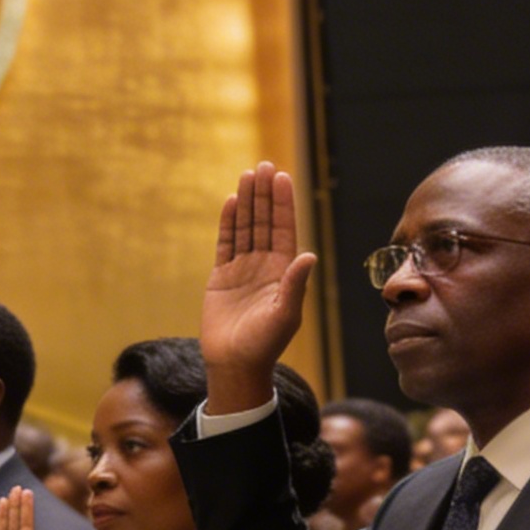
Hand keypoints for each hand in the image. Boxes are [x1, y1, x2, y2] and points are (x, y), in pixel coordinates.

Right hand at [201, 163, 316, 413]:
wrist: (235, 364)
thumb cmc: (265, 344)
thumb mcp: (285, 315)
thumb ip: (294, 285)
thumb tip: (308, 256)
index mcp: (283, 272)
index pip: (284, 230)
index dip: (283, 204)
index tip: (281, 177)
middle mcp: (265, 266)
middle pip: (264, 222)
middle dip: (265, 194)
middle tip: (263, 165)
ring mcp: (243, 269)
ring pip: (245, 228)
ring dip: (247, 202)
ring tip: (247, 175)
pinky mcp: (221, 277)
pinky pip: (225, 243)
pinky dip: (228, 223)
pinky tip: (231, 202)